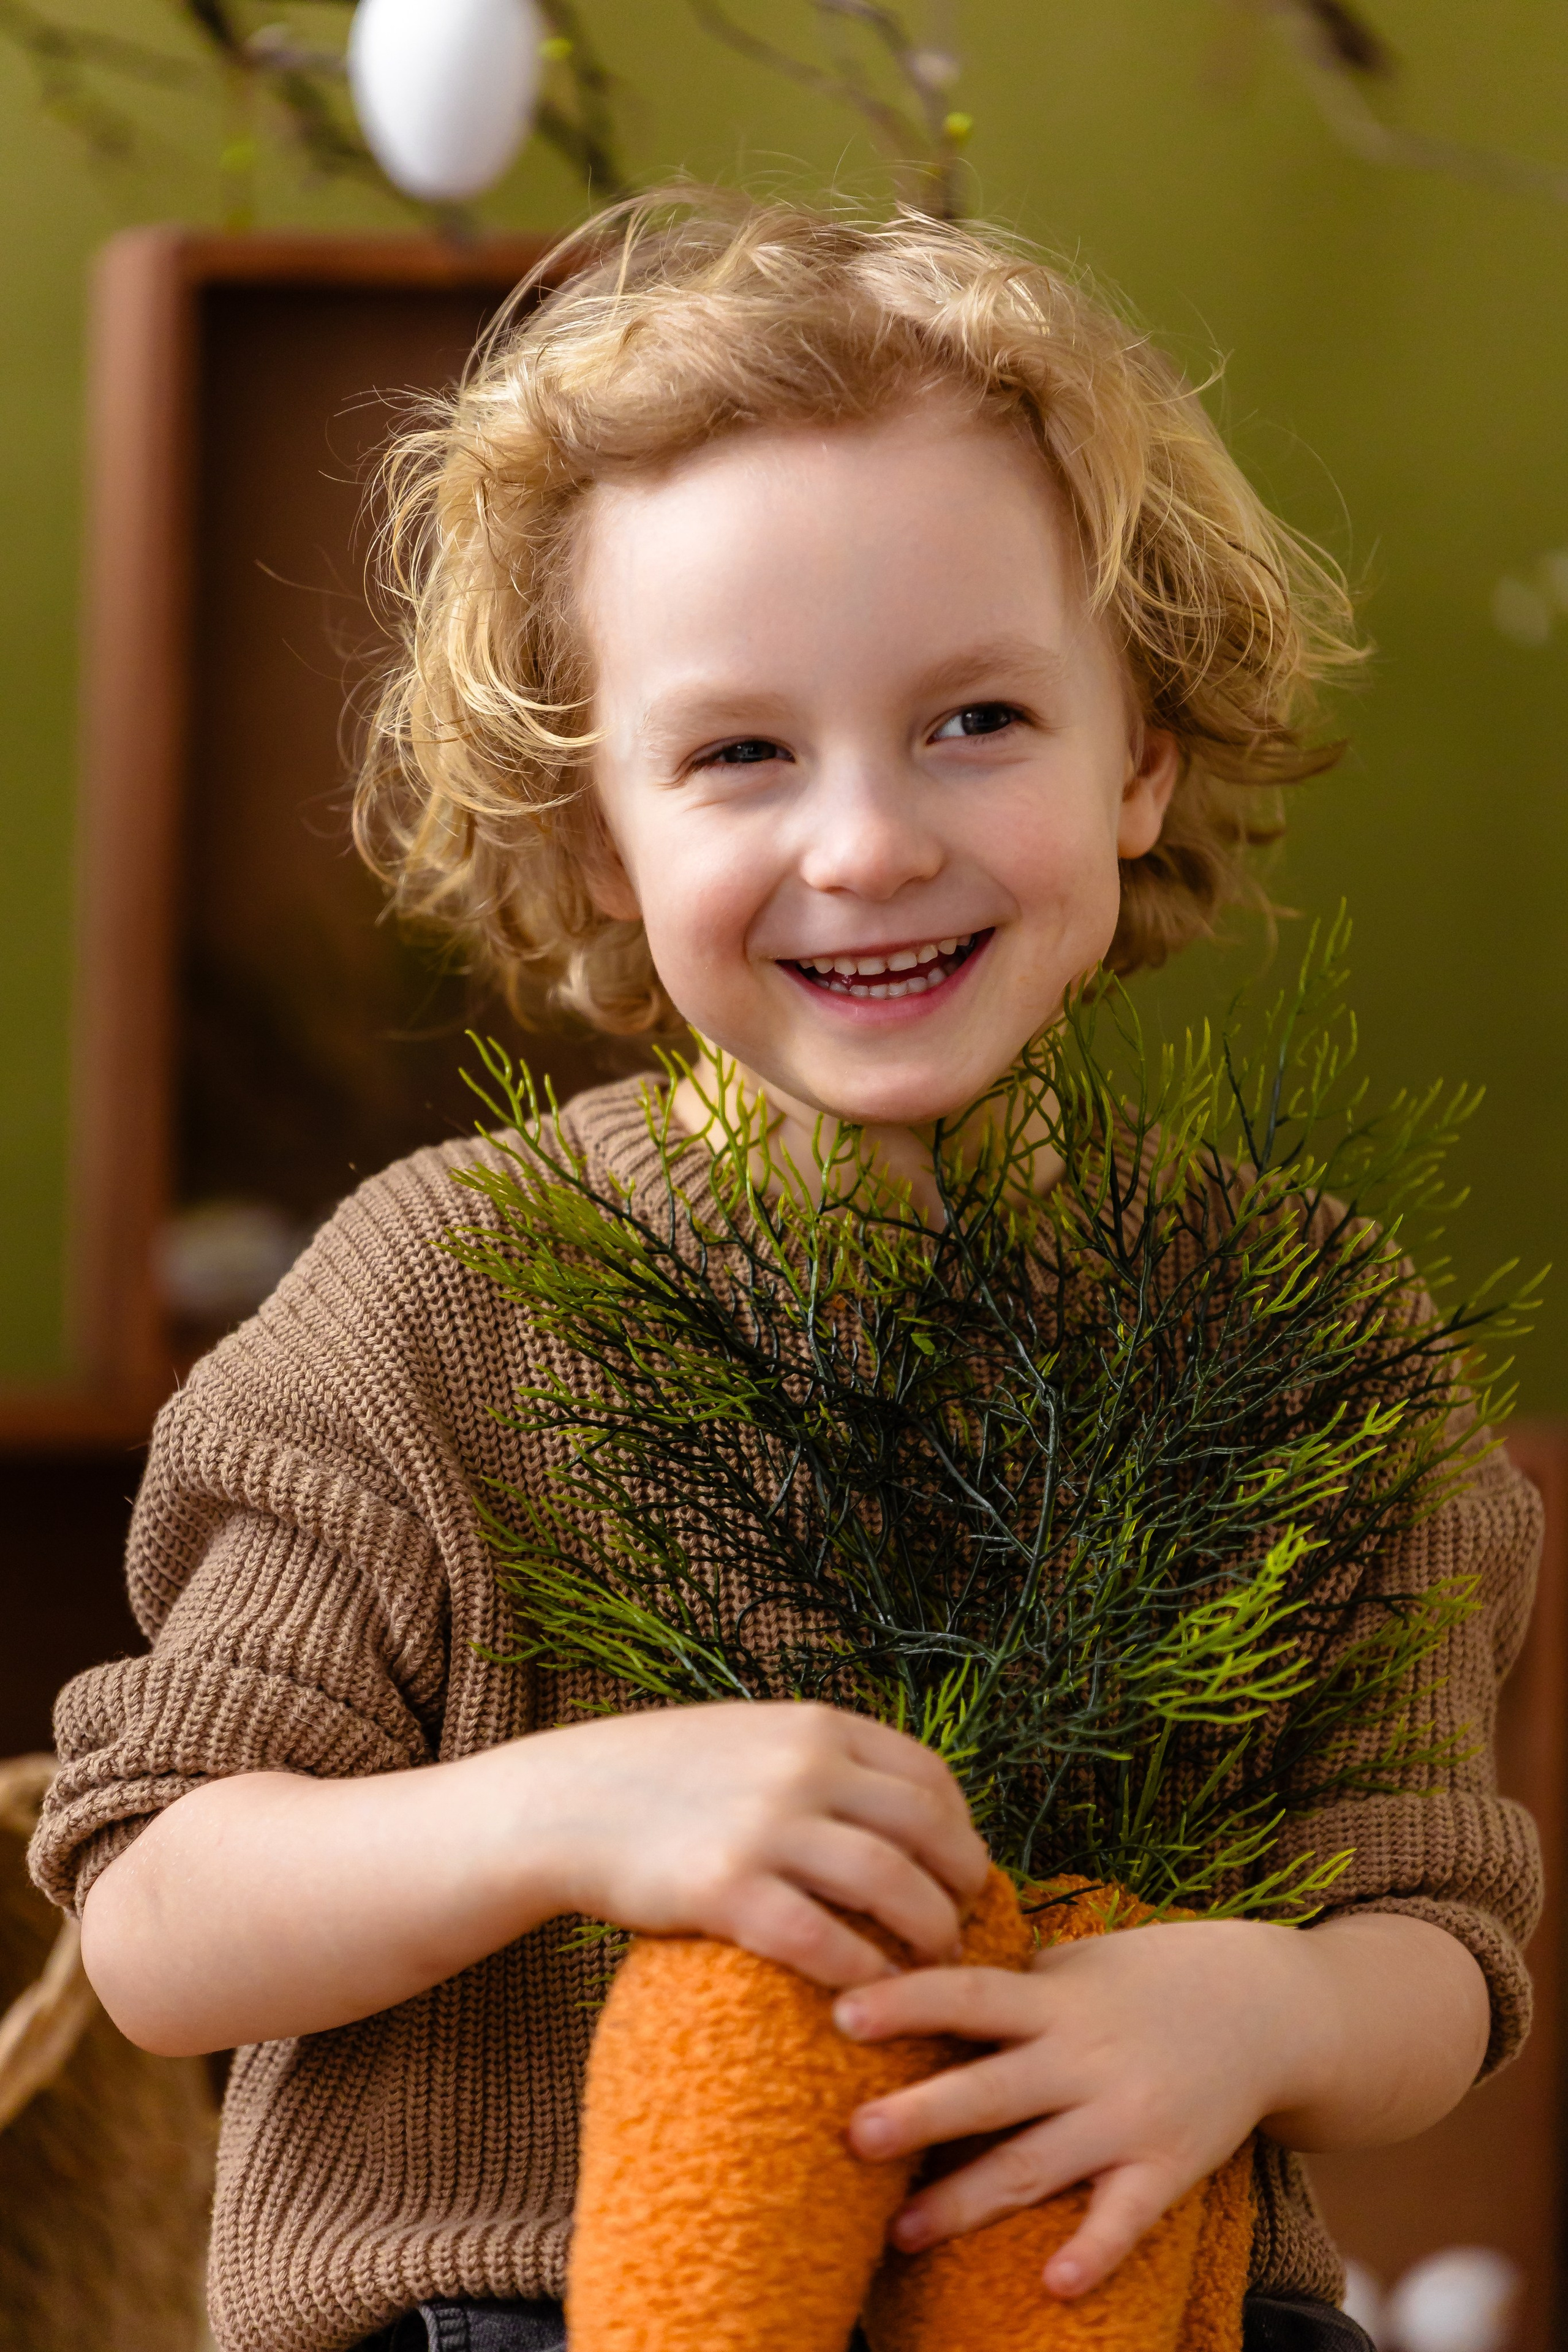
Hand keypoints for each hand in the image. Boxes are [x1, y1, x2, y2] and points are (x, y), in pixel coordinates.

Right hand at [531, 1701, 989, 1988]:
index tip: (961, 1865)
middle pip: (927, 1831)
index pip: (929, 1774)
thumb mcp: (752, 1735)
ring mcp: (766, 1827)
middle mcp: (802, 1767)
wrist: (565, 1802)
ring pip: (892, 1887)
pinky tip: (870, 1994)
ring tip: (932, 1965)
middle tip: (964, 1922)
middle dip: (961, 1883)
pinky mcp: (727, 1890)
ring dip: (928, 1934)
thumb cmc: (663, 1776)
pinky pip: (824, 1941)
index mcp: (814, 1725)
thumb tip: (896, 1802)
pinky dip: (863, 1972)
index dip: (961, 1826)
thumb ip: (819, 1757)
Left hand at [833, 1915, 1306, 2295]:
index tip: (843, 2014)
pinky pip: (1126, 2215)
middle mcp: (1085, 2057)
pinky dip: (1093, 2250)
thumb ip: (1011, 1983)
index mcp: (1054, 1999)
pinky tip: (1053, 2282)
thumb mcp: (1080, 1963)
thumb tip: (918, 1981)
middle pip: (991, 2088)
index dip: (907, 2001)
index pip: (968, 1995)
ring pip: (1036, 2164)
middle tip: (852, 2136)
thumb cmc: (1152, 1978)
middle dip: (921, 2115)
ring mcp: (1126, 2115)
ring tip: (899, 2232)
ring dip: (967, 2200)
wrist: (1267, 2006)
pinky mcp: (1169, 2164)